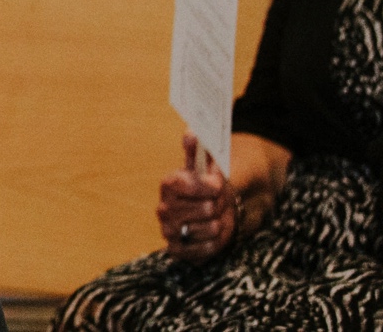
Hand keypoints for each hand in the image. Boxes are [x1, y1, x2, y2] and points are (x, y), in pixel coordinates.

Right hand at [159, 133, 236, 262]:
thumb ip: (200, 151)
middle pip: (203, 209)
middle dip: (217, 206)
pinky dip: (214, 242)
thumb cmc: (208, 188)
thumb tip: (191, 133)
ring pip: (207, 229)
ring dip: (218, 224)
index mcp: (168, 185)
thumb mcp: (206, 168)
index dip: (204, 186)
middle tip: (216, 203)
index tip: (216, 185)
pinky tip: (210, 234)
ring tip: (213, 218)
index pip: (183, 184)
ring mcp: (169, 230)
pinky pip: (204, 249)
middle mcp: (164, 208)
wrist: (211, 214)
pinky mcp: (177, 250)